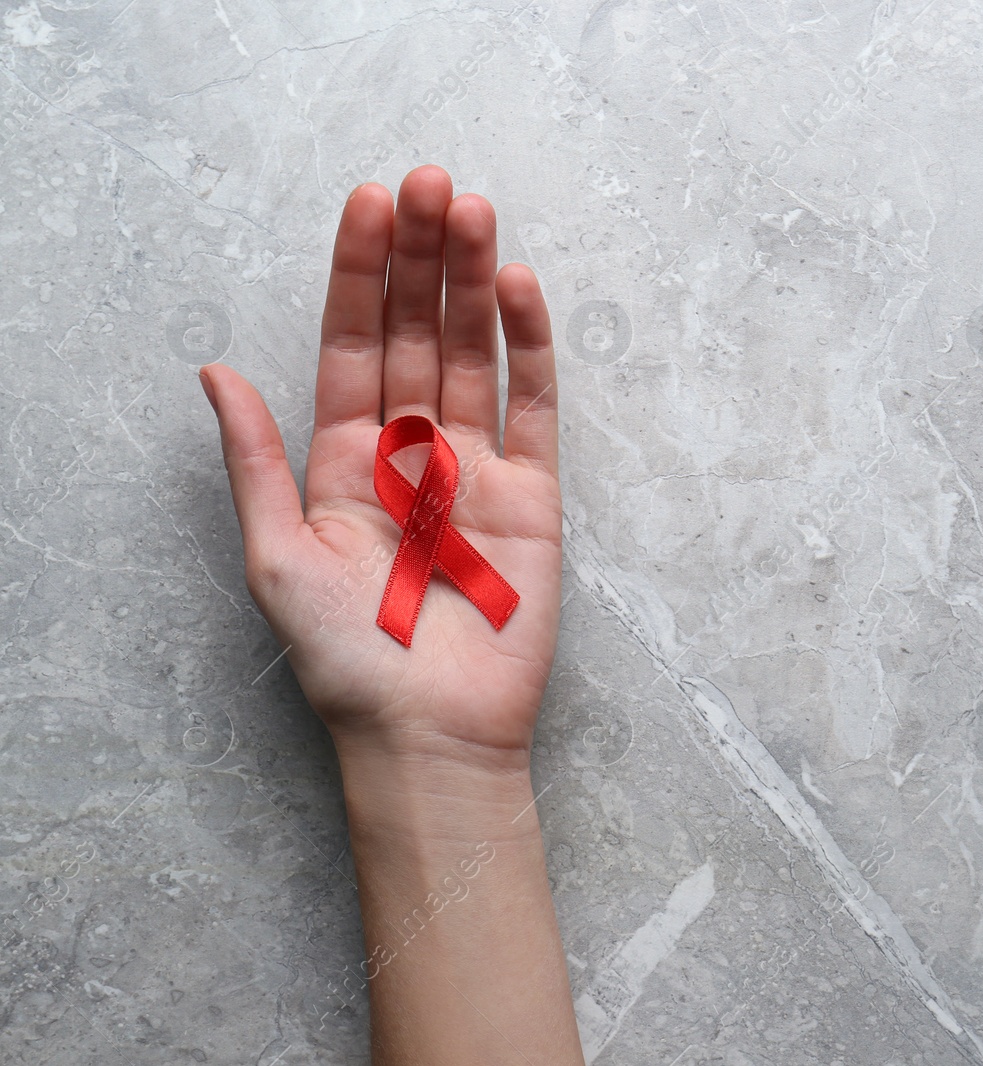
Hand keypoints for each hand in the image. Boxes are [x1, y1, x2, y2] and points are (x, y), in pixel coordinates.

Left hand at [199, 165, 560, 765]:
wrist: (432, 732)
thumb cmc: (349, 658)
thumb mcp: (276, 556)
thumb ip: (257, 458)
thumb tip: (214, 370)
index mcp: (344, 459)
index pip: (354, 343)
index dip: (361, 273)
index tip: (371, 203)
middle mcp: (412, 450)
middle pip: (418, 331)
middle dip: (423, 256)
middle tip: (432, 182)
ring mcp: (477, 467)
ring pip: (476, 352)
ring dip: (476, 281)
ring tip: (475, 210)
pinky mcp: (535, 494)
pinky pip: (534, 406)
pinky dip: (531, 346)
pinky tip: (521, 288)